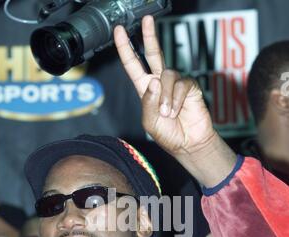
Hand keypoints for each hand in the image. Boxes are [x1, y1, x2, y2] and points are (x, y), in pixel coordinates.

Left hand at [114, 16, 215, 156]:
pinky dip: (176, 100)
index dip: (125, 49)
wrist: (188, 144)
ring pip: (167, 76)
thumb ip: (149, 102)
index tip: (119, 32)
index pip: (134, 65)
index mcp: (146, 89)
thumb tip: (155, 80)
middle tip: (146, 20)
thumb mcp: (150, 121)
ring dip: (166, 97)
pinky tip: (177, 111)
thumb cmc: (168, 134)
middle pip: (154, 54)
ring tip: (168, 114)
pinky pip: (181, 85)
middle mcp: (160, 82)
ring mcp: (175, 83)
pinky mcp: (190, 86)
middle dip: (149, 36)